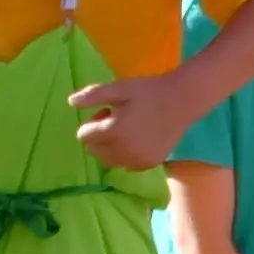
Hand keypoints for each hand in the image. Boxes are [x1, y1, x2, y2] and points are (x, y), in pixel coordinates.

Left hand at [68, 73, 196, 170]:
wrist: (182, 100)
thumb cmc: (149, 91)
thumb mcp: (120, 88)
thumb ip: (94, 95)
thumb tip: (70, 102)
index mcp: (113, 131)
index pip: (84, 136)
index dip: (93, 122)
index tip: (108, 111)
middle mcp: (123, 151)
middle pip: (94, 150)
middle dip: (100, 136)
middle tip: (118, 119)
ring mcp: (137, 160)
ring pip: (109, 160)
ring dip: (112, 147)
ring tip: (128, 130)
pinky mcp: (149, 164)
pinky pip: (126, 165)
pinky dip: (127, 155)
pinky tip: (140, 139)